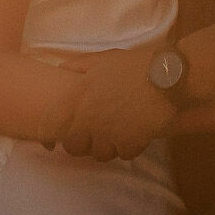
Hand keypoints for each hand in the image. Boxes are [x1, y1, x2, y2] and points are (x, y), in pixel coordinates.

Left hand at [51, 46, 176, 160]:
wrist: (167, 76)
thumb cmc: (134, 65)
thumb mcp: (103, 59)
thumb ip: (77, 65)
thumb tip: (60, 69)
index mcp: (78, 96)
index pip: (50, 126)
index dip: (47, 138)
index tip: (50, 144)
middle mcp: (89, 118)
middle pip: (74, 147)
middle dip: (82, 144)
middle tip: (93, 136)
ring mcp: (109, 133)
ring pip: (99, 154)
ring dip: (106, 147)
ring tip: (117, 133)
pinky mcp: (129, 143)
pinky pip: (123, 154)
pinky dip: (128, 147)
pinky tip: (135, 134)